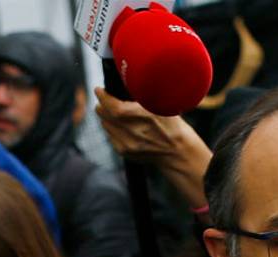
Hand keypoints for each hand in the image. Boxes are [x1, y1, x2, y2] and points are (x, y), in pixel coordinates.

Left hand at [94, 87, 211, 208]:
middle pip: (104, 114)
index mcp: (145, 116)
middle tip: (105, 98)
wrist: (177, 152)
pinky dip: (112, 128)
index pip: (113, 106)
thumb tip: (124, 84)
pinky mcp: (124, 152)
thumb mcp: (161, 106)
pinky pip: (109, 135)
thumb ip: (142, 97)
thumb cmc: (171, 125)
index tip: (99, 89)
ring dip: (106, 116)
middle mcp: (134, 131)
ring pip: (105, 124)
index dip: (103, 97)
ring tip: (115, 112)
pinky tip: (121, 125)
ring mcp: (128, 143)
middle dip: (103, 104)